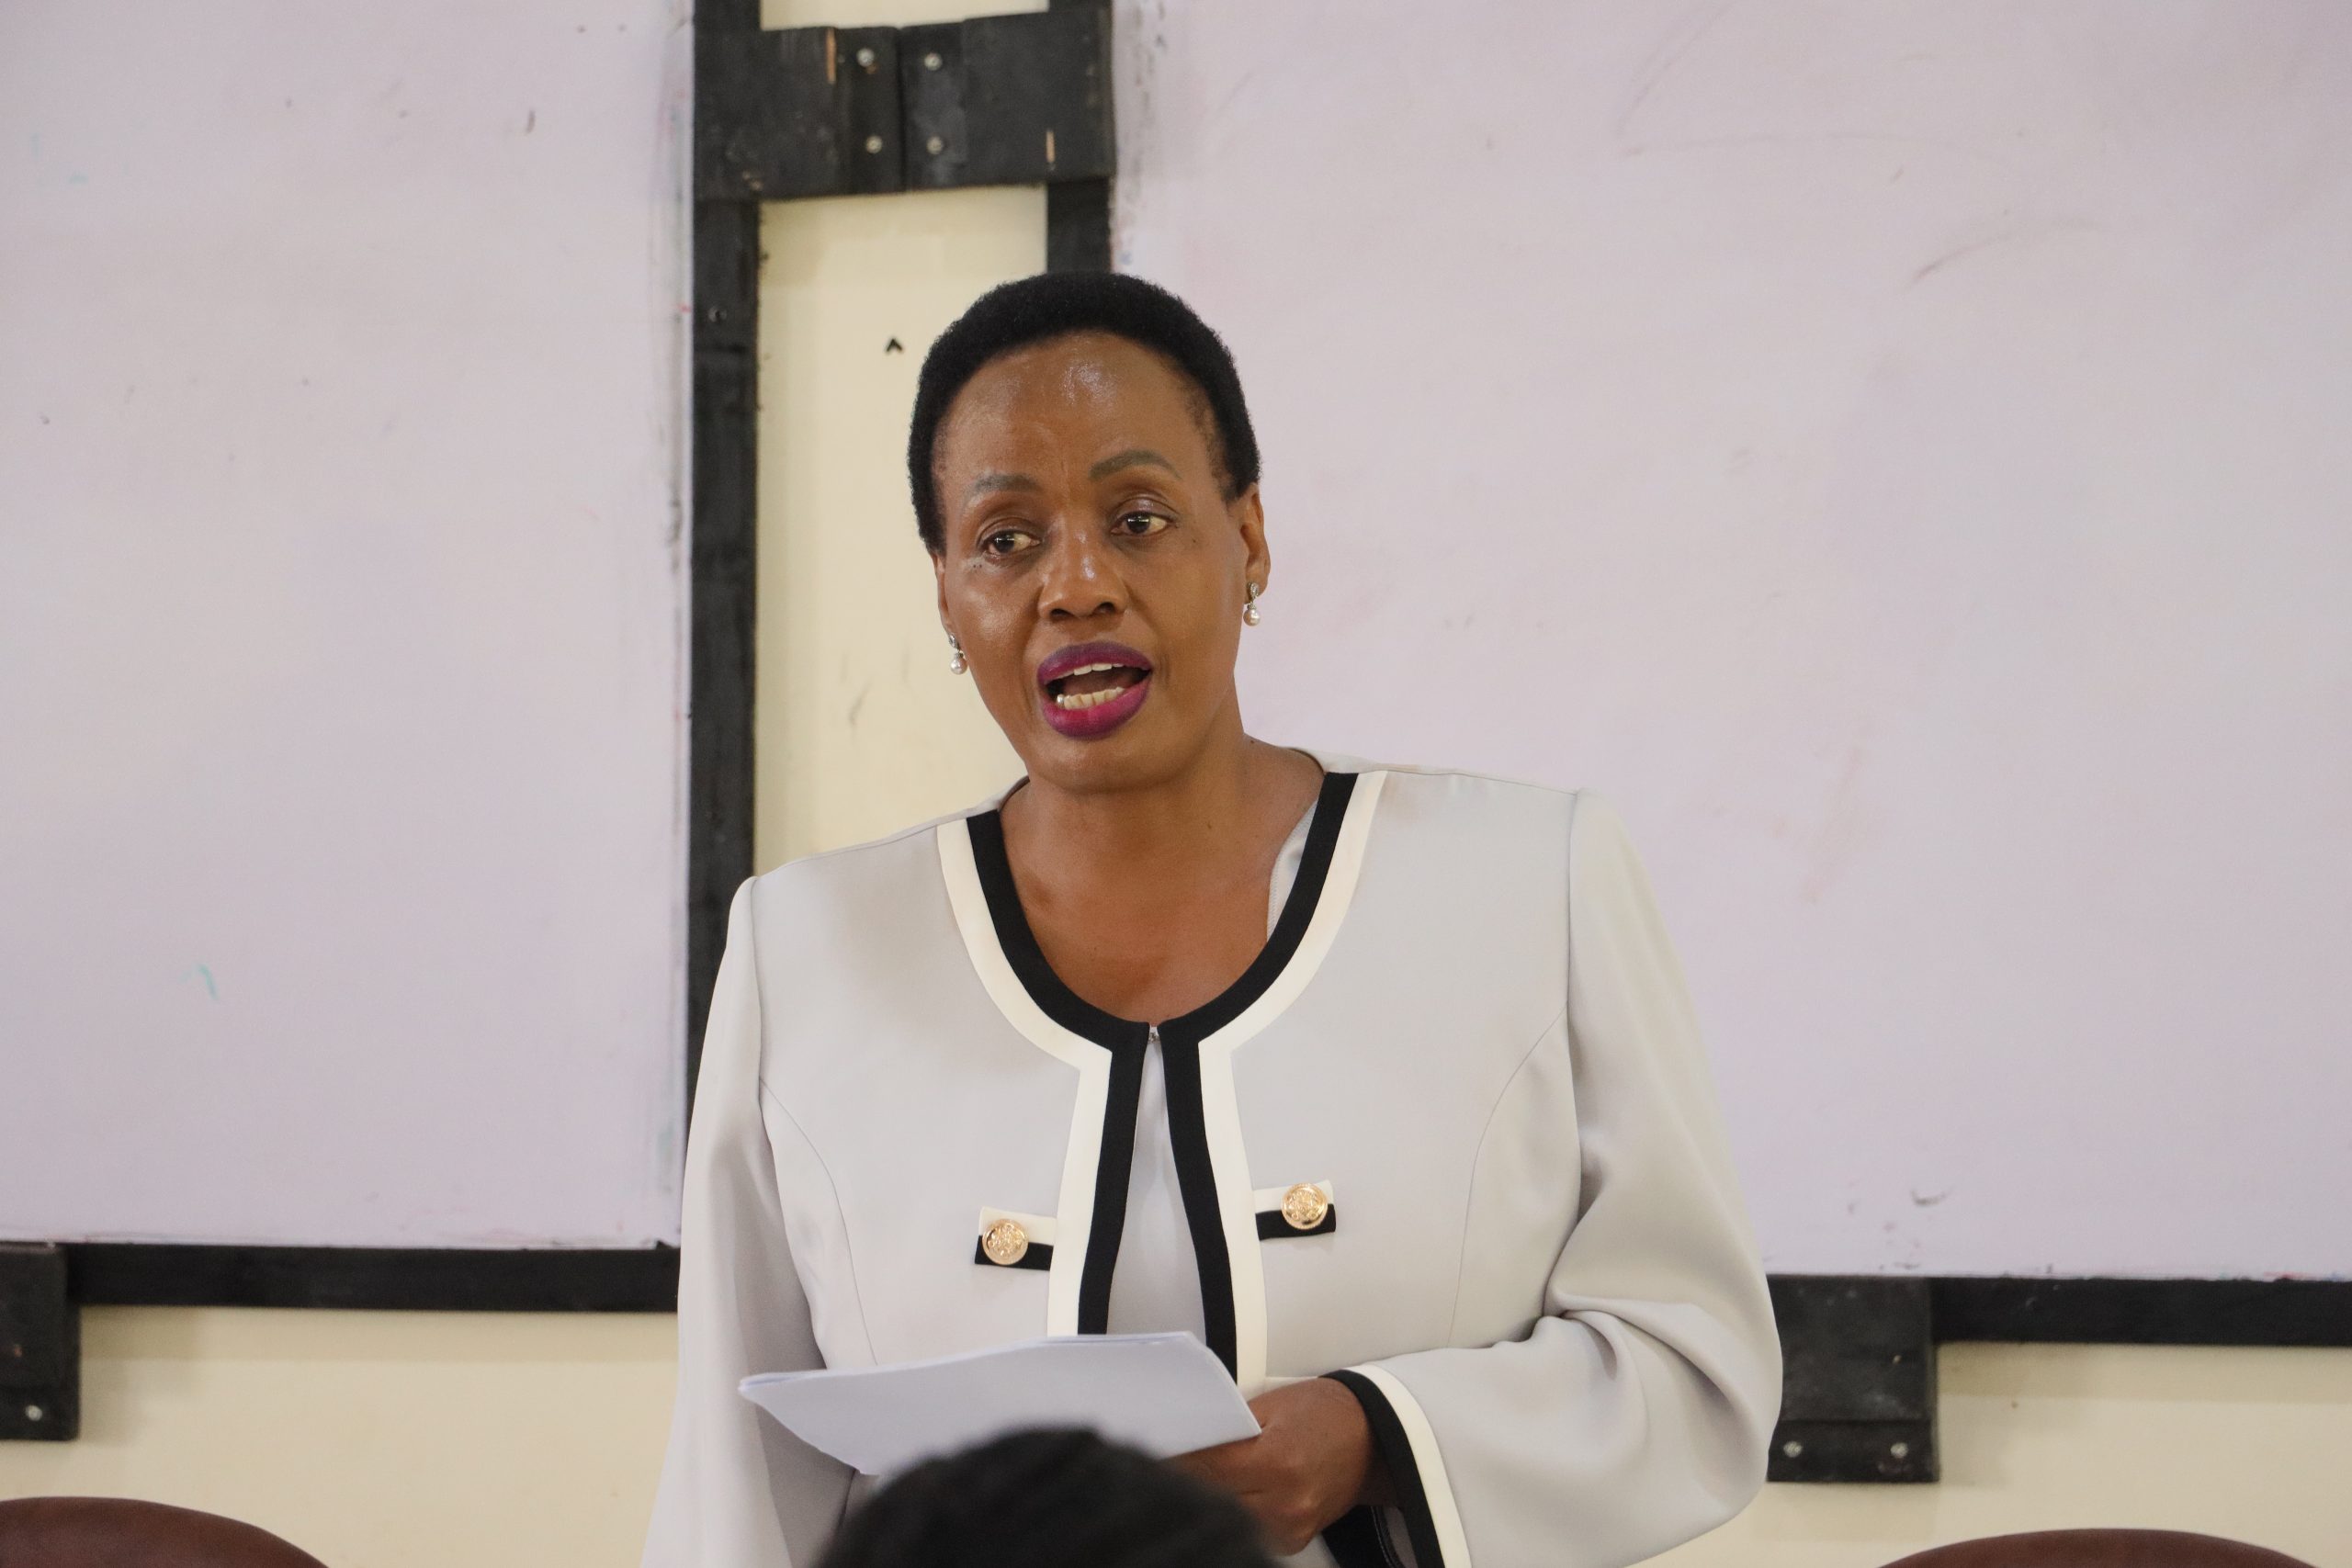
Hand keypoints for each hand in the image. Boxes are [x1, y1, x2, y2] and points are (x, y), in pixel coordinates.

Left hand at [1171, 1377, 1387, 1555]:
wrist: (1370, 1439)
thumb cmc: (1323, 1413)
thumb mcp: (1271, 1406)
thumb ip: (1227, 1428)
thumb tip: (1180, 1442)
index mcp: (1278, 1460)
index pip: (1206, 1469)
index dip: (1173, 1462)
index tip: (1147, 1455)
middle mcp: (1286, 1501)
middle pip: (1211, 1499)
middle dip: (1182, 1484)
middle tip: (1156, 1468)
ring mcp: (1291, 1526)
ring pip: (1225, 1519)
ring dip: (1205, 1502)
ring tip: (1186, 1482)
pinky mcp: (1293, 1540)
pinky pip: (1248, 1530)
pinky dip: (1230, 1513)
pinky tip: (1223, 1495)